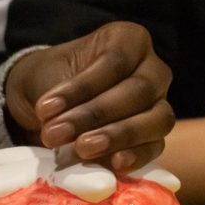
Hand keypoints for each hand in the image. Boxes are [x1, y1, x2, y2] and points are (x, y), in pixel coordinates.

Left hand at [3, 21, 174, 171]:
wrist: (50, 107)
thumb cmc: (51, 81)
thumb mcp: (48, 77)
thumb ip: (58, 97)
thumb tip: (59, 128)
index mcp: (129, 40)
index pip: (114, 61)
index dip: (82, 87)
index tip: (44, 110)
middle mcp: (152, 69)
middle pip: (137, 91)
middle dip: (94, 115)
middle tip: (56, 134)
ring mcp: (159, 103)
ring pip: (156, 119)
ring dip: (117, 136)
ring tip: (82, 149)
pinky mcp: (155, 137)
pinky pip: (155, 147)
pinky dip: (136, 156)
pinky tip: (114, 164)